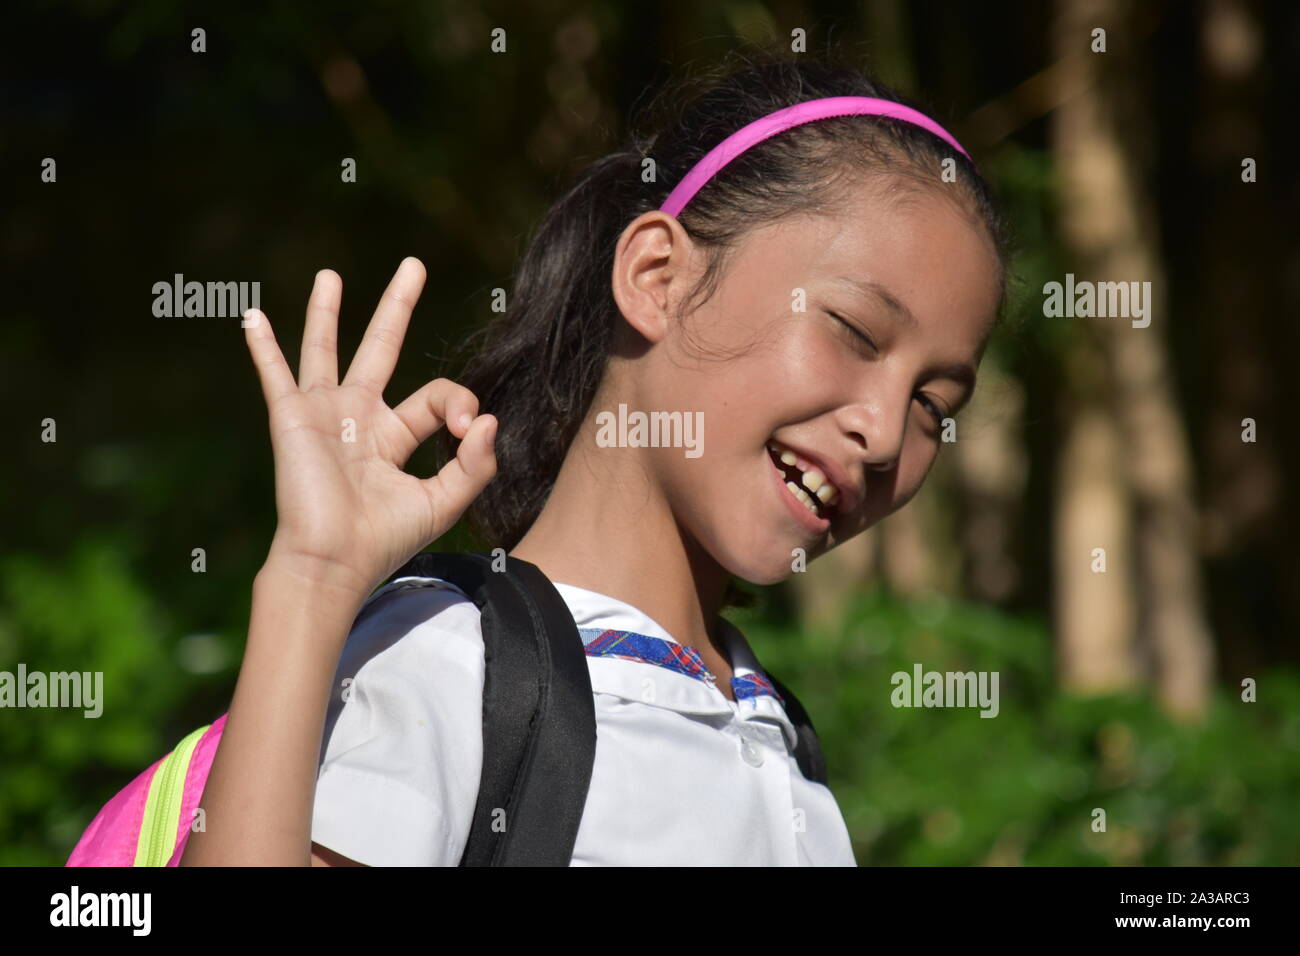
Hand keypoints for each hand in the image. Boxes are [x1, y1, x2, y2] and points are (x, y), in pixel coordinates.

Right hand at [243, 257, 496, 594]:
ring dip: (328, 313)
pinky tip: (252, 317)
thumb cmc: (384, 540)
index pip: (436, 397)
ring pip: (326, 350)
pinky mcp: (293, 419)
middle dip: (397, 307)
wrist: (333, 562)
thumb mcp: (444, 502)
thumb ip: (475, 464)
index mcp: (394, 437)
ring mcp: (323, 415)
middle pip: (382, 349)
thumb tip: (489, 419)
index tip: (468, 428)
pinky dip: (264, 348)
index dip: (459, 404)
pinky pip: (276, 375)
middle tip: (413, 265)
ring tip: (331, 275)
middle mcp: (358, 419)